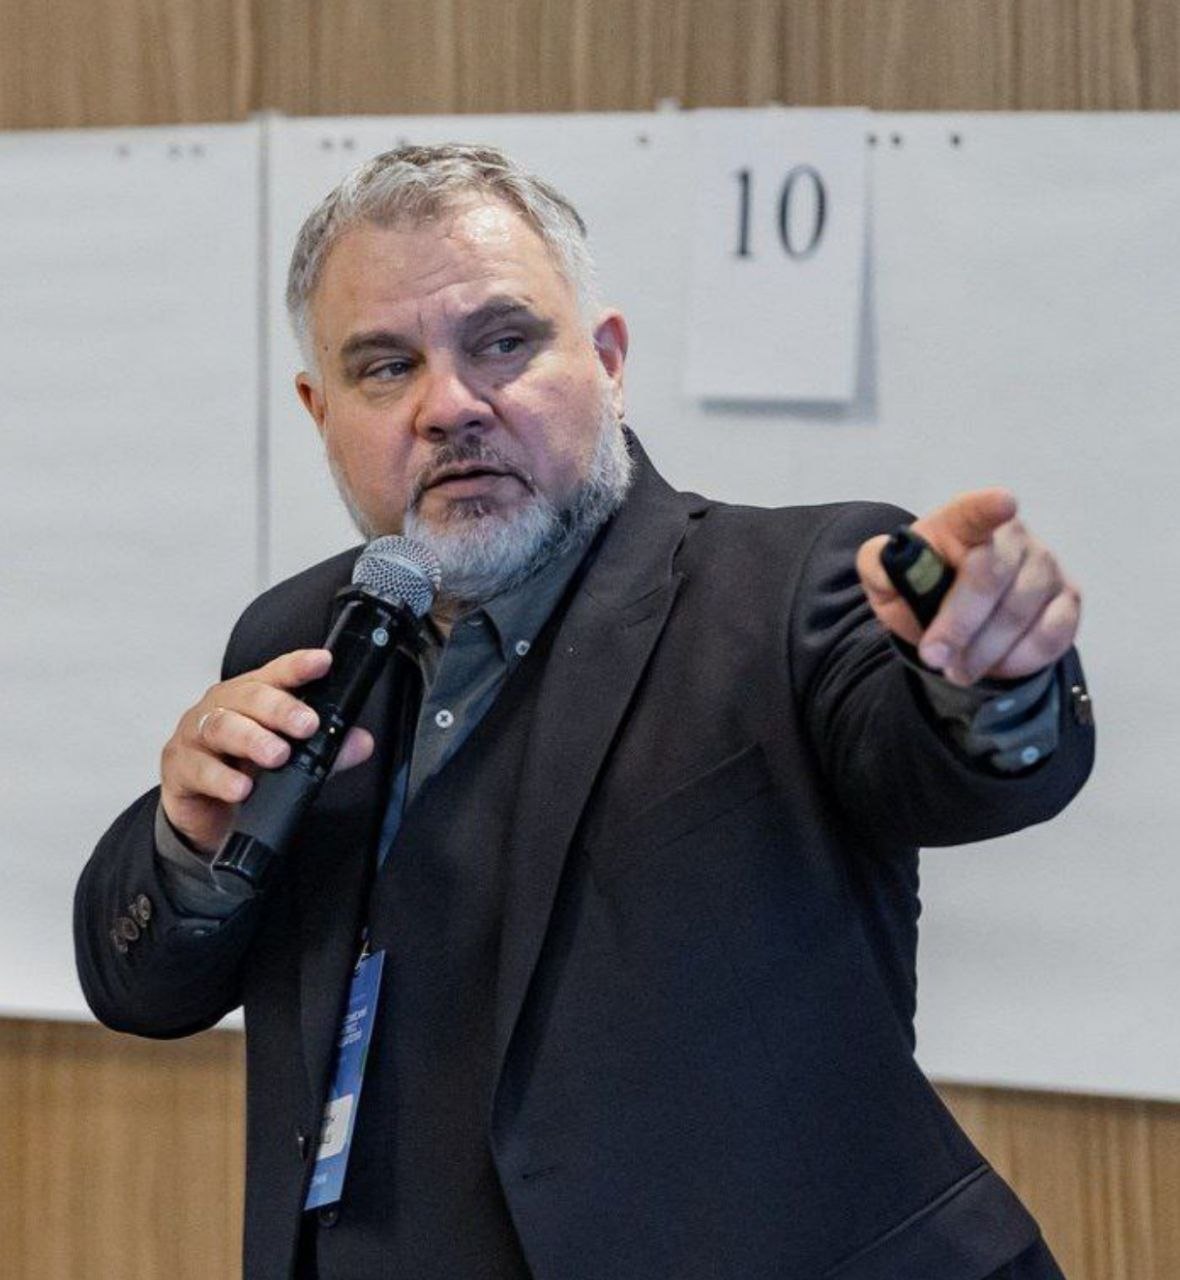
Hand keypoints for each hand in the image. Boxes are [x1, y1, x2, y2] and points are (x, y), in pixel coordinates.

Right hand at [159, 649, 374, 854]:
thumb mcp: (290, 761)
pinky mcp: (179, 768)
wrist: (204, 812)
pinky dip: (221, 778)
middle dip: (279, 708)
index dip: (298, 666)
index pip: (276, 674)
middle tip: (306, 725)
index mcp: (251, 697)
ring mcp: (195, 735)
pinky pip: (198, 768)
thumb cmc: (245, 769)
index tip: (323, 662)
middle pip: (248, 697)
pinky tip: (241, 788)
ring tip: (277, 755)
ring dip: (252, 739)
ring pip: (220, 726)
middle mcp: (222, 707)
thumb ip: (325, 752)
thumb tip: (362, 743)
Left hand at [855, 489, 1081, 686]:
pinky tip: (995, 666)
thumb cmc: (923, 589)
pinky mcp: (1067, 600)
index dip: (989, 507)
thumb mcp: (887, 580)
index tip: (1003, 504)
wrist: (954, 618)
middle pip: (991, 576)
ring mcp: (1045, 566)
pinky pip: (1052, 634)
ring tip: (956, 669)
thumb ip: (878, 566)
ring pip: (1020, 611)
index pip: (975, 510)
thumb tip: (888, 563)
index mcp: (963, 522)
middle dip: (959, 624)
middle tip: (933, 657)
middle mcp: (1012, 537)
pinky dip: (1020, 659)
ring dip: (983, 650)